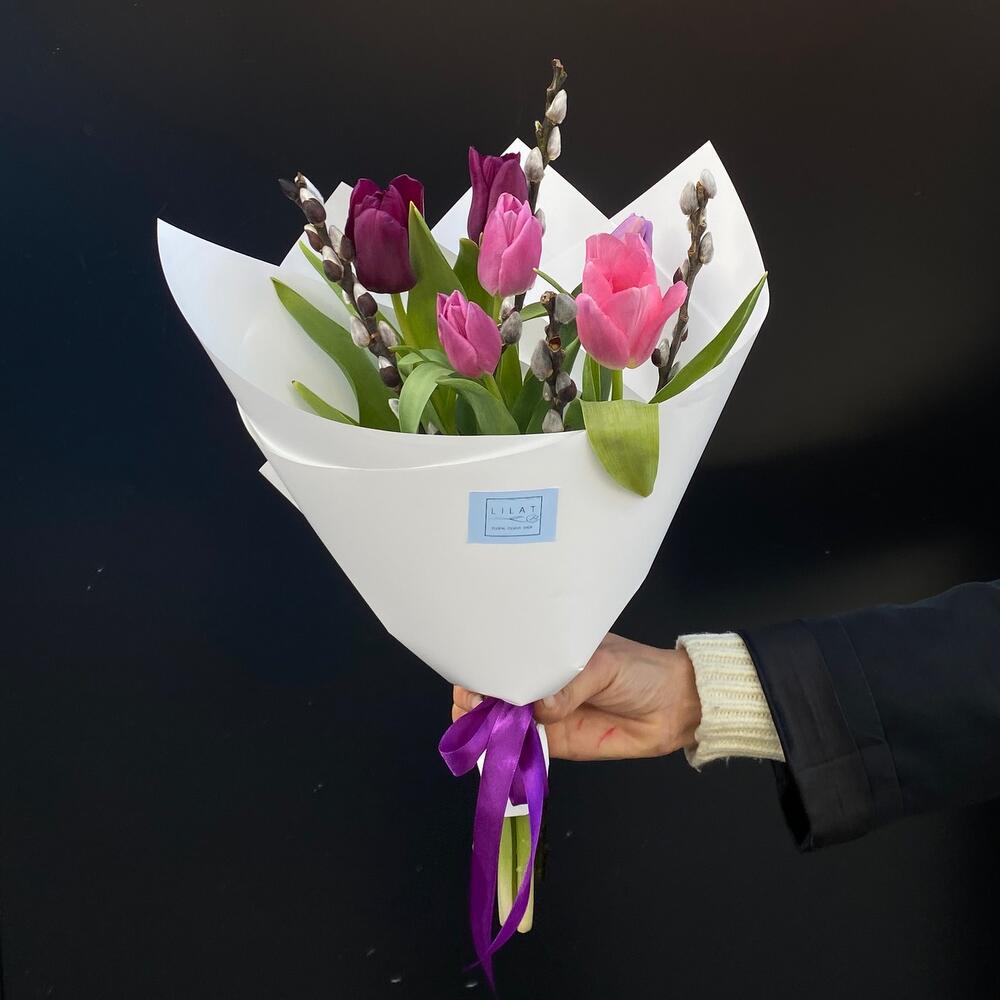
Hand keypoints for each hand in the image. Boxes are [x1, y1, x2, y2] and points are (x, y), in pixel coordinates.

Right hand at [452, 633, 701, 760]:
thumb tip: (539, 707)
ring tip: (481, 728)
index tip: (471, 677)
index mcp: (547, 652)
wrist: (673, 708)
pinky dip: (507, 751)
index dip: (482, 665)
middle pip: (494, 690)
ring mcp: (545, 714)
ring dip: (485, 727)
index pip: (505, 656)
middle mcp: (540, 682)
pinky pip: (524, 748)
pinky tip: (496, 749)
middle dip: (474, 698)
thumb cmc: (640, 672)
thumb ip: (571, 685)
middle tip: (472, 706)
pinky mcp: (555, 744)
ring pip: (501, 721)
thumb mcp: (604, 664)